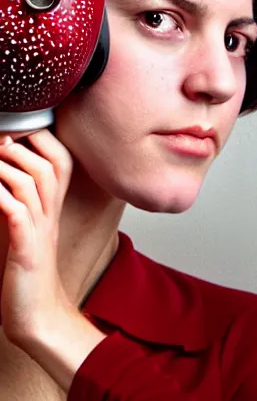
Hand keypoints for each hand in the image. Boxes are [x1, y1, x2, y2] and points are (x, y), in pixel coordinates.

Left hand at [0, 130, 73, 345]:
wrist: (38, 314)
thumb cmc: (25, 272)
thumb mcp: (22, 229)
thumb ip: (16, 202)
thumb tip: (2, 176)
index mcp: (51, 207)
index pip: (60, 161)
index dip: (42, 139)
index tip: (16, 132)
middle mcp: (50, 214)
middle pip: (53, 165)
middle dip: (25, 145)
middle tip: (2, 141)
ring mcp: (40, 230)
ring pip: (35, 183)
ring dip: (9, 165)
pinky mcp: (26, 249)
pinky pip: (17, 213)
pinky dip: (2, 196)